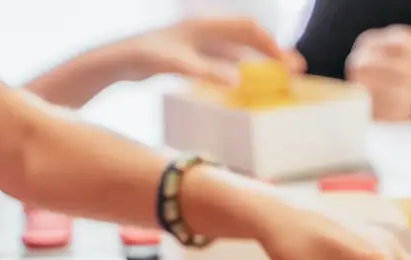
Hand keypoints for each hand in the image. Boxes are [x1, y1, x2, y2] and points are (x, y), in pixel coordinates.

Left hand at [109, 17, 305, 86]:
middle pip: (246, 38)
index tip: (288, 64)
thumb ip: (207, 72)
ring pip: (235, 49)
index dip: (270, 45)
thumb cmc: (143, 57)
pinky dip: (238, 68)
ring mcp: (195, 44)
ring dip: (257, 61)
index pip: (247, 29)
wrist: (115, 60)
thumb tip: (238, 82)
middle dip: (271, 52)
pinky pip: (221, 60)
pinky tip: (244, 82)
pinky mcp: (187, 56)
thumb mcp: (177, 65)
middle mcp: (203, 31)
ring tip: (277, 76)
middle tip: (295, 70)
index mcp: (204, 26)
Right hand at [345, 9, 410, 120]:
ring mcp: (357, 81)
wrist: (379, 133)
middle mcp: (358, 58)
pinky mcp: (361, 105)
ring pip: (403, 79)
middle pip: (404, 57)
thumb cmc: (397, 97)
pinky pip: (397, 99)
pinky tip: (402, 113)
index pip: (404, 39)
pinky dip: (406, 107)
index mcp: (371, 43)